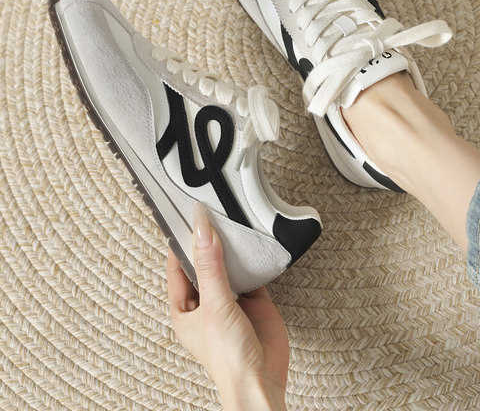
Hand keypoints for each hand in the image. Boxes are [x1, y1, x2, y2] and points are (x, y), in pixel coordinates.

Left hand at [167, 202, 288, 409]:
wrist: (262, 380)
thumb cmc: (228, 359)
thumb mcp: (214, 305)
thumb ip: (210, 266)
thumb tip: (202, 232)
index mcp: (184, 307)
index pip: (177, 265)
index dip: (182, 241)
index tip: (188, 215)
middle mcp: (206, 302)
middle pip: (203, 262)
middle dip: (207, 242)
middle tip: (210, 214)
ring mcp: (230, 300)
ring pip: (226, 266)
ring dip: (229, 249)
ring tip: (230, 222)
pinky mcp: (254, 300)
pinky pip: (250, 272)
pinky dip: (252, 259)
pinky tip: (252, 244)